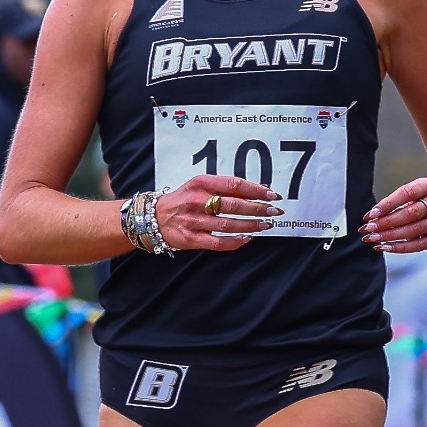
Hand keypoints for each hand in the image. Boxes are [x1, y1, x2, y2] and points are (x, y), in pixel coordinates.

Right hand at [154, 175, 279, 250]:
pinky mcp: (191, 238)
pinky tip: (248, 238)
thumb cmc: (182, 200)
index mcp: (201, 183)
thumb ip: (225, 187)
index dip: (255, 190)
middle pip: (234, 205)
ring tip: (266, 225)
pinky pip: (218, 242)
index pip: (234, 184)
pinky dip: (236, 242)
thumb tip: (258, 189)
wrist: (153, 217)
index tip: (272, 194)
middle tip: (274, 211)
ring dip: (251, 225)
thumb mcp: (199, 186)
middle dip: (258, 209)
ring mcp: (193, 221)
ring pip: (228, 224)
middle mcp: (197, 201)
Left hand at [362, 176, 426, 253]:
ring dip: (391, 236)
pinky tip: (386, 246)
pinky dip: (400, 247)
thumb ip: (393, 204)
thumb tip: (372, 218)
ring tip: (375, 238)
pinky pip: (419, 245)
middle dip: (387, 222)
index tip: (372, 214)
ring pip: (414, 230)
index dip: (387, 204)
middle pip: (410, 213)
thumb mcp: (411, 196)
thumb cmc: (423, 203)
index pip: (406, 193)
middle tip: (370, 228)